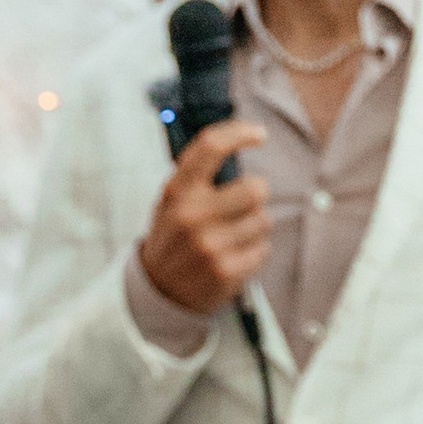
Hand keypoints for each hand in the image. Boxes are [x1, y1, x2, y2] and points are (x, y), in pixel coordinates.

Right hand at [137, 120, 271, 315]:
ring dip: (255, 226)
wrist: (159, 289)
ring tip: (234, 235)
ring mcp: (210, 245)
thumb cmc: (173, 236)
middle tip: (245, 202)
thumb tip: (238, 138)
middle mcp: (192, 216)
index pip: (211, 147)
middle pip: (255, 189)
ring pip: (263, 220)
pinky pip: (263, 249)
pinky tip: (235, 255)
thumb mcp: (171, 201)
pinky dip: (255, 251)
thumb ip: (197, 175)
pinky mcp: (226, 271)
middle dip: (257, 194)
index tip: (258, 134)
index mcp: (177, 192)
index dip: (240, 134)